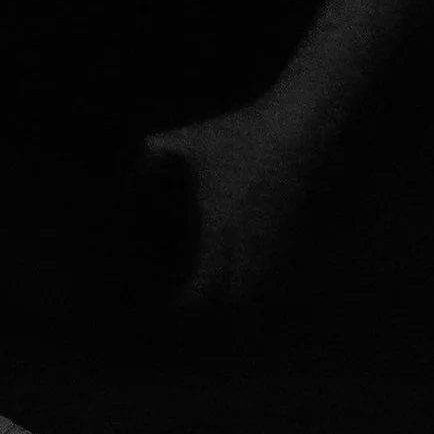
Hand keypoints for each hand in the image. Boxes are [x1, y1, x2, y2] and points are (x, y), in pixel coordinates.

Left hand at [139, 100, 321, 314]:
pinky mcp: (292, 226)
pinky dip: (260, 271)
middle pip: (239, 295)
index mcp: (221, 226)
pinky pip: (275, 263)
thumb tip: (137, 161)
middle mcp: (250, 241)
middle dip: (219, 306)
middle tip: (198, 300)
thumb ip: (156, 150)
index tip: (173, 304)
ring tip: (220, 287)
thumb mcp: (190, 138)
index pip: (207, 282)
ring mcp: (275, 236)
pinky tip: (246, 261)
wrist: (295, 127)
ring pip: (261, 282)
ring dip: (242, 290)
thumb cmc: (241, 134)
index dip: (190, 300)